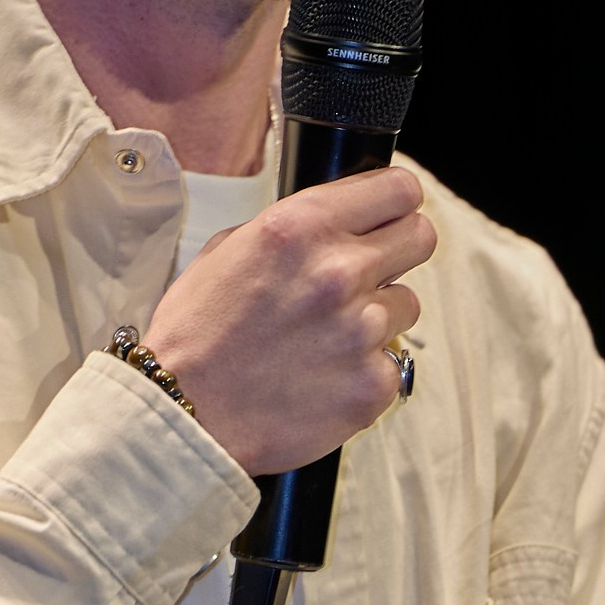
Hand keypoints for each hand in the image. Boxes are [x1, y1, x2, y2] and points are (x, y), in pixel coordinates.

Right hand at [142, 166, 435, 476]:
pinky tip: (322, 377)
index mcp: (303, 226)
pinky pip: (391, 363)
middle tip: (368, 273)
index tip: (391, 215)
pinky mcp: (374, 384)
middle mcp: (340, 271)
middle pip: (421, 237)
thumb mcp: (226, 251)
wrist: (184, 415)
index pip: (399, 189)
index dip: (396, 202)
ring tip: (326, 338)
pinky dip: (364, 369)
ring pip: (407, 304)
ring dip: (377, 315)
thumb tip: (334, 225)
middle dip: (399, 251)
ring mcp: (363, 330)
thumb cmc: (196, 335)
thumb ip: (291, 230)